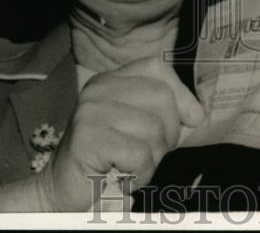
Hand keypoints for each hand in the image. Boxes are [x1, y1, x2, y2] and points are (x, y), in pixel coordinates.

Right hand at [37, 56, 203, 211]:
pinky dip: (139, 174)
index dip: (181, 92)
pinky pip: (139, 155)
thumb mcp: (136, 127)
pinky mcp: (88, 138)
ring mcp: (91, 111)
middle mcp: (99, 89)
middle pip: (162, 99)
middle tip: (152, 155)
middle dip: (169, 133)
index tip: (193, 118)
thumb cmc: (107, 159)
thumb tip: (197, 114)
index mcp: (110, 80)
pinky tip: (123, 178)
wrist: (62, 190)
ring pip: (153, 130)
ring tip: (133, 168)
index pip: (156, 68)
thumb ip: (162, 114)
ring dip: (152, 159)